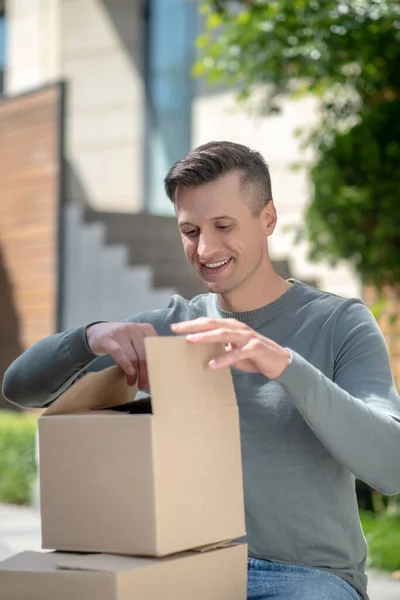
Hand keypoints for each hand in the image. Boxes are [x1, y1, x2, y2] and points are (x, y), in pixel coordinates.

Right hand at [85, 322, 156, 387]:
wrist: (97, 332)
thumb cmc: (121, 340)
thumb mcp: (136, 341)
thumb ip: (147, 351)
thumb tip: (157, 372)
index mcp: (145, 328)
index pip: (156, 348)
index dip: (156, 365)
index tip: (156, 378)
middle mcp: (134, 328)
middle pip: (145, 354)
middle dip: (145, 372)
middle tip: (143, 385)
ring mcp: (120, 332)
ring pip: (133, 356)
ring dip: (134, 373)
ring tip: (132, 383)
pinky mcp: (107, 338)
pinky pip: (118, 353)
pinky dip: (125, 365)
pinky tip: (129, 374)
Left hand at [171, 318, 290, 379]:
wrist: (278, 361)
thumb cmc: (252, 356)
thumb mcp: (233, 350)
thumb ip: (218, 347)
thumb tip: (198, 350)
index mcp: (231, 326)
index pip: (208, 322)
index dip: (191, 324)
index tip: (174, 327)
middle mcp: (237, 328)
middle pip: (212, 324)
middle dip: (193, 326)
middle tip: (176, 329)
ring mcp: (247, 337)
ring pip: (223, 334)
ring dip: (205, 337)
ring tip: (190, 340)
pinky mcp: (254, 348)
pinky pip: (236, 354)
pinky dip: (223, 359)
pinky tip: (211, 365)